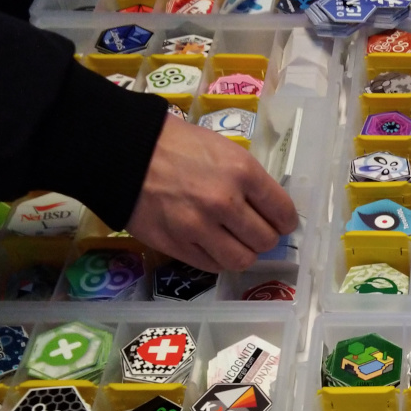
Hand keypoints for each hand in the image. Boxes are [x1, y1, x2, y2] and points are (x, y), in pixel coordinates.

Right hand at [126, 115, 297, 271]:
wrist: (126, 153)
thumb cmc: (178, 145)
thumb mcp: (225, 149)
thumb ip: (249, 180)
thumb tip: (270, 209)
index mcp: (242, 172)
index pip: (283, 212)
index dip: (285, 220)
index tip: (279, 222)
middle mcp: (224, 202)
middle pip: (266, 240)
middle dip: (264, 237)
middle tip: (254, 231)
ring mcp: (199, 227)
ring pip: (242, 260)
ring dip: (243, 253)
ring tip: (234, 242)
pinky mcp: (177, 246)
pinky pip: (213, 266)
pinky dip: (217, 259)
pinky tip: (212, 244)